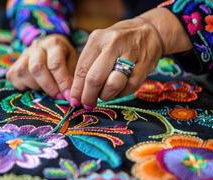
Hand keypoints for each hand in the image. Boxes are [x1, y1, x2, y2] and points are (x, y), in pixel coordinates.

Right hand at [6, 34, 76, 98]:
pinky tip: (35, 88)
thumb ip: (71, 78)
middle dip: (48, 86)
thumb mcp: (72, 64)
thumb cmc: (64, 59)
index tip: (68, 95)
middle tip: (58, 96)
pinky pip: (15, 78)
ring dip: (36, 87)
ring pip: (23, 72)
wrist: (49, 49)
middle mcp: (36, 47)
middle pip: (37, 68)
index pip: (55, 64)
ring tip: (47, 91)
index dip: (62, 82)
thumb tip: (71, 96)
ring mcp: (23, 56)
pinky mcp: (14, 66)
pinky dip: (24, 87)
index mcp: (54, 44)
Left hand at [70, 8, 191, 107]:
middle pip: (95, 78)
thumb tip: (76, 93)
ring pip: (112, 85)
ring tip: (104, 95)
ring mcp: (131, 53)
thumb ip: (88, 65)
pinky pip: (129, 87)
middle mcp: (113, 44)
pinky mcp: (145, 64)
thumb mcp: (100, 45)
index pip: (82, 69)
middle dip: (88, 96)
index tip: (74, 100)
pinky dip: (120, 94)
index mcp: (97, 38)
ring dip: (105, 96)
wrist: (150, 30)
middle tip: (87, 104)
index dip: (77, 89)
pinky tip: (118, 91)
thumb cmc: (118, 41)